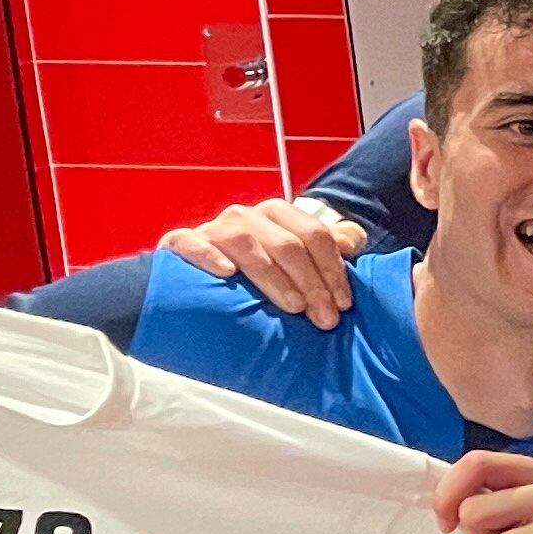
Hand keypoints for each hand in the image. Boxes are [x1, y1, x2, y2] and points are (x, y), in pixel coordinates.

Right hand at [164, 196, 367, 325]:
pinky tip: (227, 273)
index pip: (316, 236)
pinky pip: (191, 243)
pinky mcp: (179, 243)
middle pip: (287, 244)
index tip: (343, 305)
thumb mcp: (299, 258)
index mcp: (279, 214)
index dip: (334, 270)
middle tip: (324, 319)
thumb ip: (331, 245)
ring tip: (292, 306)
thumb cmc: (261, 270)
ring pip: (247, 243)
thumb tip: (354, 242)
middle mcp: (247, 216)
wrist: (199, 276)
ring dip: (273, 277)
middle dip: (311, 283)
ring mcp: (213, 228)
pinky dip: (209, 256)